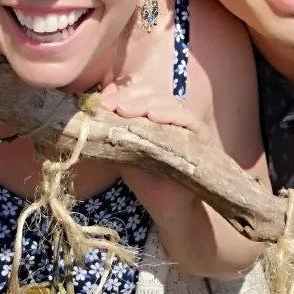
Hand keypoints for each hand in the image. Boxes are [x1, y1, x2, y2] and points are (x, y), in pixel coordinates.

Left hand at [98, 78, 208, 214]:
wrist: (165, 206)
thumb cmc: (143, 177)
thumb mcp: (122, 149)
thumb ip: (113, 127)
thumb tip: (94, 108)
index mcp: (152, 110)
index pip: (139, 87)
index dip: (120, 90)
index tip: (100, 101)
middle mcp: (169, 111)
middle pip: (150, 91)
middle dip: (125, 96)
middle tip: (107, 106)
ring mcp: (186, 121)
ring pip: (166, 101)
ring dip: (142, 103)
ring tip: (123, 110)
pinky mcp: (199, 134)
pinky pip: (185, 118)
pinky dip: (168, 114)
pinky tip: (152, 116)